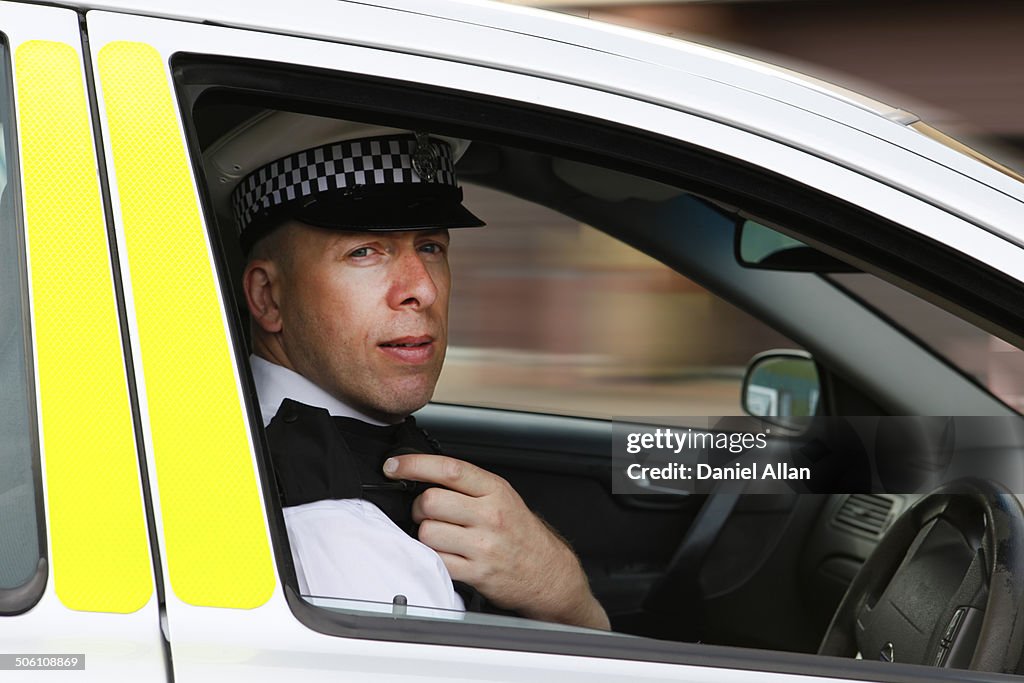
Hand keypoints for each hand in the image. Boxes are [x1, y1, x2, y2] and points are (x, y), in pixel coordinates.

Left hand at [383, 453, 608, 629]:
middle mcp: (490, 515)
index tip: (393, 466)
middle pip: (430, 501)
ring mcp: (483, 545)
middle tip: (428, 514)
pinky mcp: (477, 572)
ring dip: (425, 535)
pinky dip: (433, 558)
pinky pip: (437, 560)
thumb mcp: (502, 497)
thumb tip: (422, 476)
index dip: (414, 465)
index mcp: (494, 490)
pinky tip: (446, 555)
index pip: (448, 469)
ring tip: (441, 538)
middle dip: (419, 508)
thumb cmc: (520, 533)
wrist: (547, 572)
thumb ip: (467, 486)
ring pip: (427, 532)